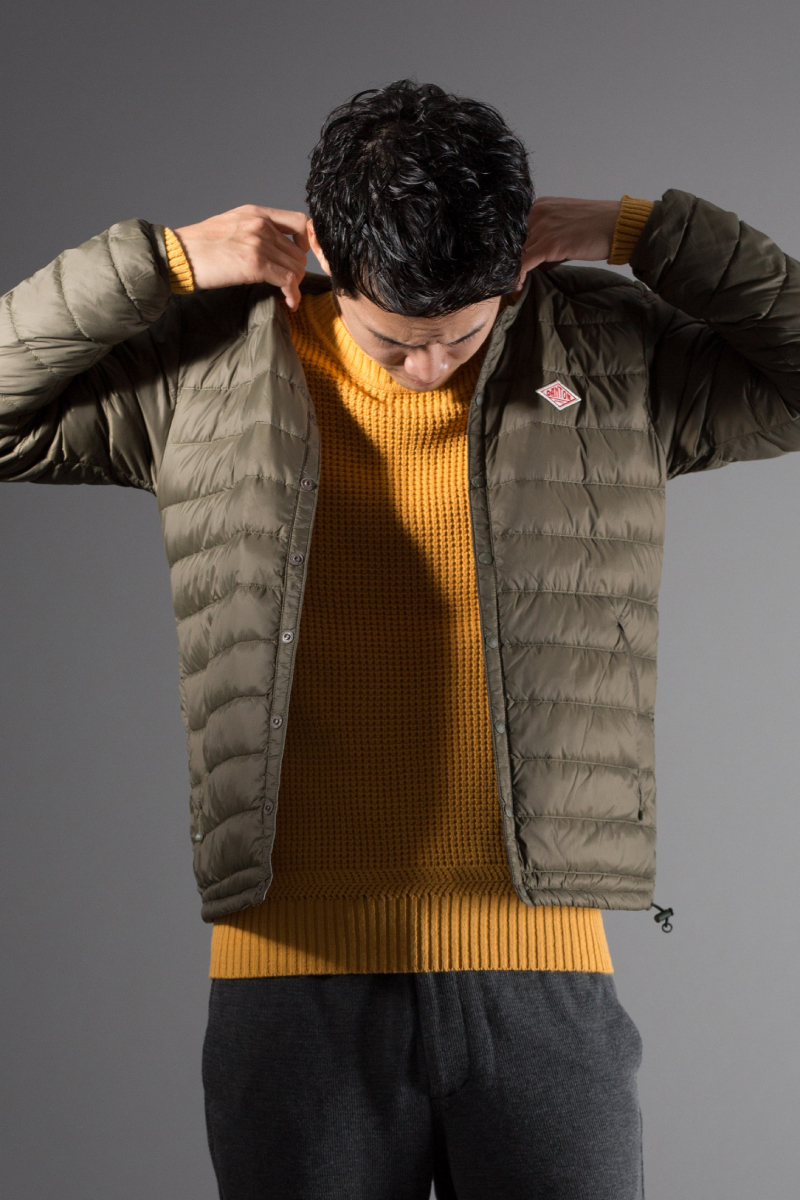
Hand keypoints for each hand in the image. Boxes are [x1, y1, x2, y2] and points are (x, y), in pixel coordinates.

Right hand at [174, 206, 309, 307]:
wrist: (180, 254)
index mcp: (256, 213)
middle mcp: (261, 224)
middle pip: (299, 251)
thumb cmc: (201, 244)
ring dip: (294, 285)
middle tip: (288, 284)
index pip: (300, 222)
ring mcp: (259, 243)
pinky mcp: (255, 264)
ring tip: (287, 295)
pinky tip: (289, 302)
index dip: (307, 241)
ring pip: (295, 268)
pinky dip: (292, 294)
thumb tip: (274, 247)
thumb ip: (254, 229)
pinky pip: (287, 281)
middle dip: (296, 271)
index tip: (299, 255)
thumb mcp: (231, 224)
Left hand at [516, 197, 621, 287]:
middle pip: (512, 242)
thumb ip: (547, 242)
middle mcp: (538, 212)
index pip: (515, 231)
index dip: (512, 251)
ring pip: (515, 253)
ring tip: (514, 284)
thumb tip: (535, 264)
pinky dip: (517, 277)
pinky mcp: (549, 243)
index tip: (511, 266)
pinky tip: (518, 286)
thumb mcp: (566, 228)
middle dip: (511, 261)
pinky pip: (523, 263)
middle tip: (510, 278)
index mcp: (541, 206)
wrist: (620, 226)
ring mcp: (543, 227)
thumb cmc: (598, 228)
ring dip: (513, 271)